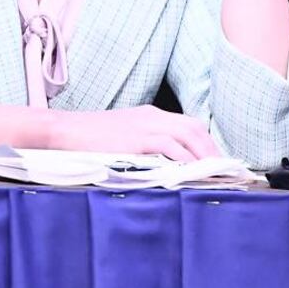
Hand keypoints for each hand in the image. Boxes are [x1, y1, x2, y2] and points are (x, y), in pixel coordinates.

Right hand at [52, 105, 220, 162]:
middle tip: (224, 170)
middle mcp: (151, 116)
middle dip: (212, 149)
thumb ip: (143, 143)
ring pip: (188, 135)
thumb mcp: (121, 135)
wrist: (64, 130)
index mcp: (149, 114)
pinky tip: (193, 173)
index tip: (217, 161)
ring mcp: (145, 125)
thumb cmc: (87, 137)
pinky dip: (186, 160)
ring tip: (216, 174)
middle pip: (194, 128)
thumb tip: (164, 163)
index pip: (189, 124)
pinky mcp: (137, 138)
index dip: (206, 143)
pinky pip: (171, 147)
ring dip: (205, 155)